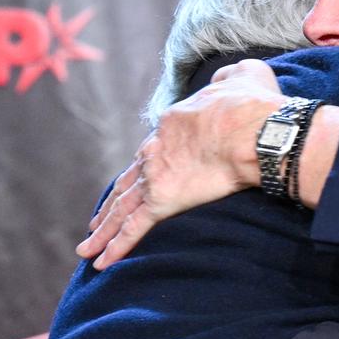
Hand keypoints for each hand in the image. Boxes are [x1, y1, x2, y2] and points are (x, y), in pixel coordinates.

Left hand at [76, 58, 285, 269]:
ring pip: (120, 208)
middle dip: (111, 204)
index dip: (147, 165)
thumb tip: (225, 81)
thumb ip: (229, 77)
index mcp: (172, 124)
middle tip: (97, 220)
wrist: (252, 130)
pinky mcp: (162, 202)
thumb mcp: (244, 76)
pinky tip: (101, 263)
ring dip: (102, 231)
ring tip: (86, 248)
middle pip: (127, 182)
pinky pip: (132, 229)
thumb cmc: (252, 106)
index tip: (143, 178)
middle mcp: (155, 150)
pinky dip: (115, 247)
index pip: (155, 148)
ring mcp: (155, 177)